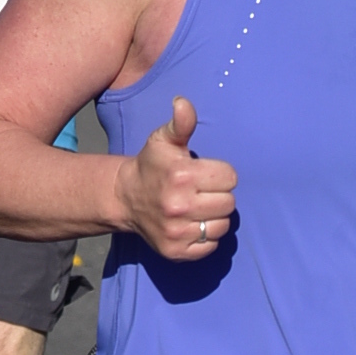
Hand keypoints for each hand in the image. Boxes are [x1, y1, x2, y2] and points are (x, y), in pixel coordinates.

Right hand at [120, 95, 236, 260]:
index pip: (230, 177)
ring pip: (222, 226)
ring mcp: (177, 232)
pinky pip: (210, 246)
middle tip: (201, 191)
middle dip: (218, 195)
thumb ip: (181, 123)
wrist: (125, 198)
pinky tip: (192, 224)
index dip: (220, 174)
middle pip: (229, 203)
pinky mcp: (176, 251)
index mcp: (181, 176)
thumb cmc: (152, 165)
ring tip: (198, 208)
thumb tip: (183, 103)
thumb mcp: (164, 140)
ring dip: (214, 217)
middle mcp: (179, 206)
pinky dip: (206, 236)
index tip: (204, 174)